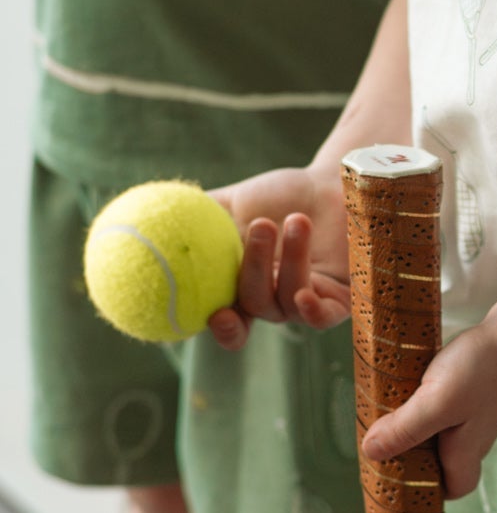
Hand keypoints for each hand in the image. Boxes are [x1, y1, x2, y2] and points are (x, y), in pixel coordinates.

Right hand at [207, 165, 349, 348]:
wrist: (334, 184)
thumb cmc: (281, 195)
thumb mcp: (233, 202)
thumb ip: (191, 216)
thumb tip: (139, 221)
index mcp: (242, 286)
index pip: (226, 319)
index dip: (219, 328)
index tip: (213, 316)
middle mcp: (273, 300)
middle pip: (254, 305)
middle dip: (253, 269)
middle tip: (258, 226)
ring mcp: (306, 303)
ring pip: (287, 301)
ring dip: (290, 259)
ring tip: (297, 219)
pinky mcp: (341, 301)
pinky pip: (323, 318)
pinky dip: (311, 311)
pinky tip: (305, 293)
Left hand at [361, 297, 496, 498]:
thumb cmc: (485, 369)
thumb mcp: (437, 402)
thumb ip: (406, 429)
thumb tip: (371, 453)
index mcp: (465, 449)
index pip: (454, 487)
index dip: (431, 489)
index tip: (399, 475)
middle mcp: (475, 434)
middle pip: (445, 456)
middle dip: (416, 450)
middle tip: (384, 434)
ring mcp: (481, 408)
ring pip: (446, 426)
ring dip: (420, 420)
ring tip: (393, 403)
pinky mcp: (482, 384)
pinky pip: (452, 400)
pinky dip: (432, 395)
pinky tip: (417, 377)